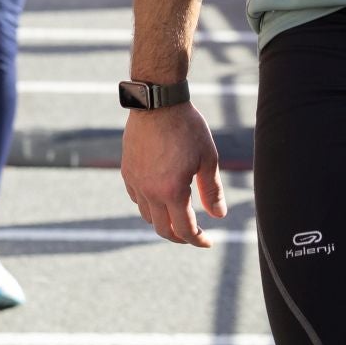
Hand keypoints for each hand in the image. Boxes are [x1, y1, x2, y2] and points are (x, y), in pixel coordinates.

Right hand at [121, 104, 224, 246]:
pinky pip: (136, 197)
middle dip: (180, 237)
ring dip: (163, 221)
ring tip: (177, 214)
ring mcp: (136, 181)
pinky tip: (159, 196)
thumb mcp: (207, 159)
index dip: (198, 240)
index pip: (185, 229)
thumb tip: (218, 216)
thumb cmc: (187, 128)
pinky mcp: (127, 170)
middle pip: (163, 229)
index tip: (208, 241)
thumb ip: (212, 190)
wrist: (158, 102)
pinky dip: (148, 204)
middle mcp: (150, 191)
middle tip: (193, 234)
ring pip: (147, 215)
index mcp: (172, 191)